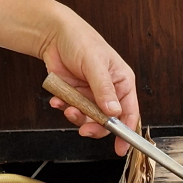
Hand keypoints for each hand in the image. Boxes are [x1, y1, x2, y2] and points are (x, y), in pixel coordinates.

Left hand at [41, 9, 139, 154]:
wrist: (53, 34)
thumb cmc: (80, 40)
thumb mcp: (95, 63)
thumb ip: (104, 89)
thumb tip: (113, 112)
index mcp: (121, 83)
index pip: (129, 113)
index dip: (126, 132)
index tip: (121, 148)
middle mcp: (109, 93)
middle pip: (108, 122)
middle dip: (95, 127)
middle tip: (84, 129)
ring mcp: (92, 96)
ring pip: (89, 120)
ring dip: (77, 117)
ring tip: (67, 107)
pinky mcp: (76, 97)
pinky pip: (73, 112)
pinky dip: (64, 109)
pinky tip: (58, 100)